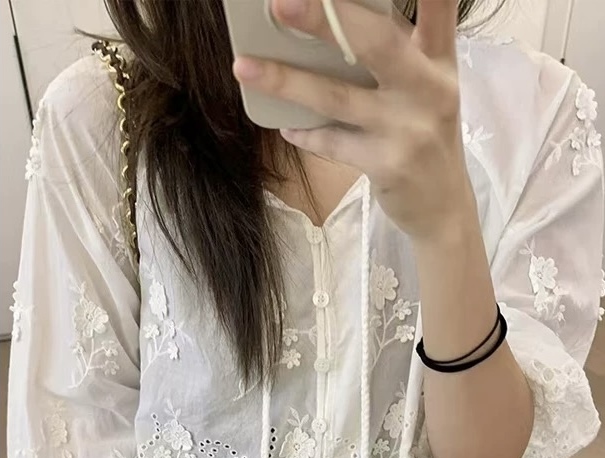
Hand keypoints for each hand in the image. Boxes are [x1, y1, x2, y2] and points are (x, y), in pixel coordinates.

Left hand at [233, 0, 471, 240]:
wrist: (443, 207)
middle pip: (375, 43)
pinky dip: (305, 132)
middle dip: (325, 20)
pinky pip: (332, 142)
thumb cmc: (426, 134)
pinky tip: (285, 122)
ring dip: (286, 80)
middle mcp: (430, 88)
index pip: (439, 7)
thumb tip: (327, 22)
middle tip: (281, 3)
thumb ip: (394, 52)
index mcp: (439, 59)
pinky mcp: (388, 164)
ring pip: (338, 97)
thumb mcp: (425, 87)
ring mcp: (409, 129)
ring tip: (244, 66)